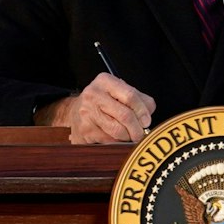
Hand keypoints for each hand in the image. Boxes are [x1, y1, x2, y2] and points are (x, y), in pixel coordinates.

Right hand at [41, 73, 155, 143]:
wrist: (75, 112)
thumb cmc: (104, 102)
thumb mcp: (119, 92)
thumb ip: (139, 99)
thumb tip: (149, 113)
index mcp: (105, 81)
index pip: (130, 95)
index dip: (142, 111)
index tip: (147, 121)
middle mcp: (93, 94)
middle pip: (125, 115)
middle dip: (137, 128)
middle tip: (140, 134)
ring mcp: (87, 112)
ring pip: (117, 130)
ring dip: (128, 137)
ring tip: (128, 135)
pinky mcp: (85, 129)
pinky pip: (109, 140)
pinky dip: (117, 142)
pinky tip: (116, 138)